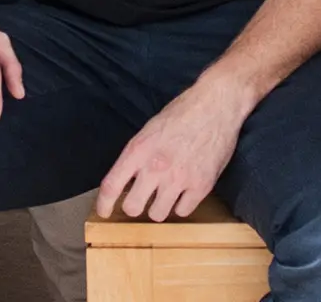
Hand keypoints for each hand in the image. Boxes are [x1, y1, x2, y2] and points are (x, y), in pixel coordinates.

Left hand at [98, 77, 255, 221]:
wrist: (216, 105)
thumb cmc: (182, 113)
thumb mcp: (149, 130)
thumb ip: (136, 156)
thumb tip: (126, 181)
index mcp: (138, 150)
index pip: (111, 186)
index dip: (103, 204)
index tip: (103, 211)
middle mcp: (156, 167)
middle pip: (133, 207)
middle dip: (135, 205)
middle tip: (142, 199)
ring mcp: (179, 178)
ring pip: (158, 214)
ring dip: (159, 206)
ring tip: (166, 194)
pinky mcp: (201, 185)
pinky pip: (183, 211)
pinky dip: (182, 204)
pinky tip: (184, 192)